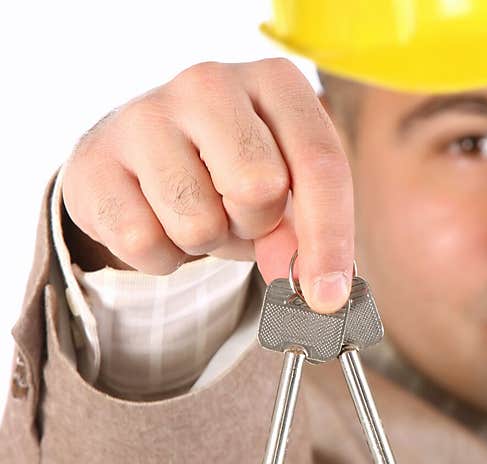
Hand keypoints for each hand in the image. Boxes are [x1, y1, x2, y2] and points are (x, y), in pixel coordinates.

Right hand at [61, 59, 353, 312]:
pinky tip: (156, 220)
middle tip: (238, 212)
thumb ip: (306, 232)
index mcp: (275, 81)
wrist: (137, 158)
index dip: (331, 238)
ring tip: (196, 211)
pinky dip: (162, 257)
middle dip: (255, 224)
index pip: (320, 162)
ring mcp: (144, 114)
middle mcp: (210, 82)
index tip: (330, 297)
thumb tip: (317, 288)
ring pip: (199, 223)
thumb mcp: (285, 191)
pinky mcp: (94, 159)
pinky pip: (144, 244)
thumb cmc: (227, 173)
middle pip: (260, 188)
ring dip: (206, 241)